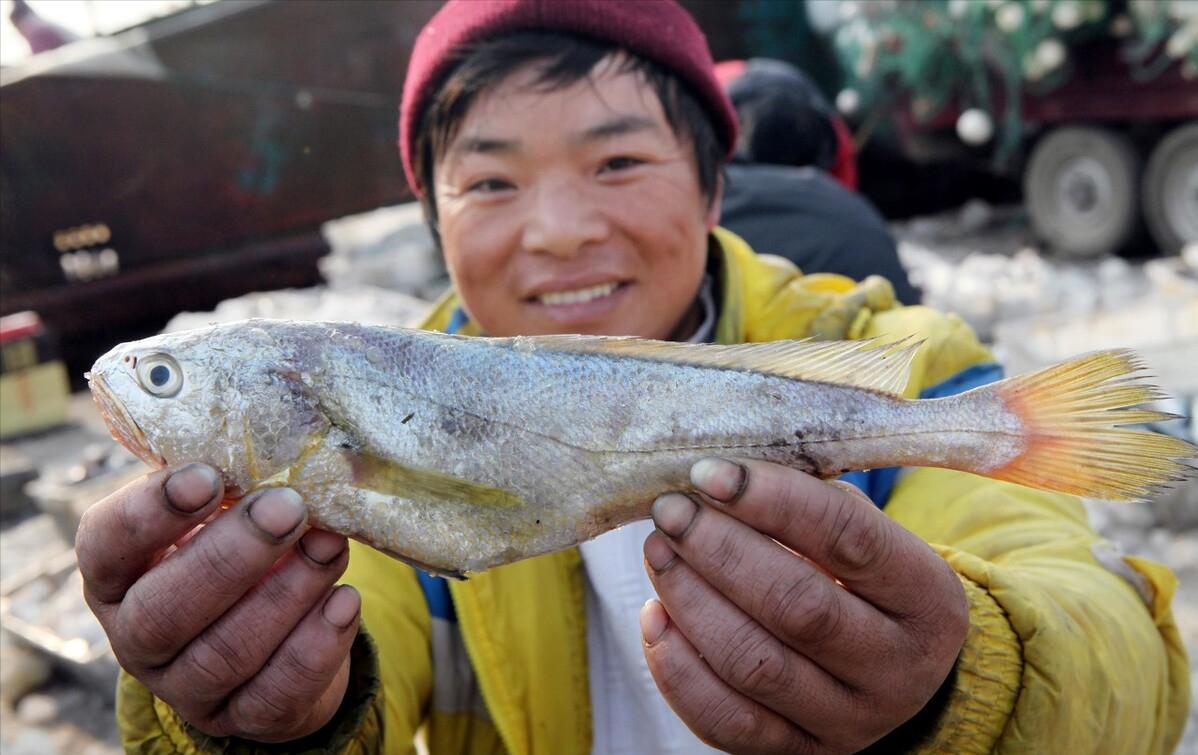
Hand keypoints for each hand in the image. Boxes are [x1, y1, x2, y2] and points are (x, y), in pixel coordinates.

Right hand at [75, 463, 359, 741]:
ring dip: (286, 595)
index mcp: (119, 574)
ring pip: (226, 653)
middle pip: (164, 611)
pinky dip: (316, 647)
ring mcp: (188, 686)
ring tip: (330, 546)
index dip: (151, 514)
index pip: (108, 546)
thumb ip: (233, 484)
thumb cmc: (239, 550)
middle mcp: (138, 636)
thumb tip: (281, 445)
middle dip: (231, 557)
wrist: (275, 632)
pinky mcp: (244, 718)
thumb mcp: (220, 514)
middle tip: (288, 508)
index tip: (207, 476)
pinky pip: (276, 694)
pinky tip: (344, 602)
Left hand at [640, 459, 968, 753]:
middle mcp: (897, 668)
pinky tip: (656, 616)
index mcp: (927, 598)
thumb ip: (810, 504)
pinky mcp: (800, 754)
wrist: (891, 670)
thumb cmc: (861, 580)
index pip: (850, 539)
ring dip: (691, 601)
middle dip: (720, 550)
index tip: (710, 473)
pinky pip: (727, 721)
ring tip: (659, 551)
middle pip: (798, 607)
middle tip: (670, 511)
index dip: (773, 500)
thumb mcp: (867, 535)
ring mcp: (850, 721)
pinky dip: (678, 668)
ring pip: (755, 665)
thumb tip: (719, 476)